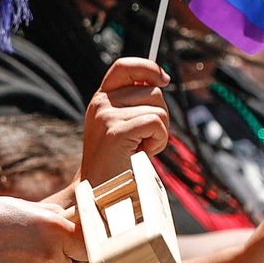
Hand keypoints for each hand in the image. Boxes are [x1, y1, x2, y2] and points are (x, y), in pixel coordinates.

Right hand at [0, 197, 81, 262]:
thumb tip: (68, 217)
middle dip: (52, 259)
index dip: (78, 245)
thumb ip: (47, 215)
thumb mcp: (17, 206)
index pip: (86, 245)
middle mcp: (47, 257)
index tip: (69, 242)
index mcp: (53, 230)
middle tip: (25, 245)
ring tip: (2, 254)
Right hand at [80, 58, 171, 185]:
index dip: (148, 67)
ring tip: (140, 149)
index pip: (124, 66)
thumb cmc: (118, 164)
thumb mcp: (123, 127)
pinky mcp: (116, 132)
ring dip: (160, 133)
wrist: (99, 196)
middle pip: (153, 91)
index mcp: (101, 99)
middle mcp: (101, 103)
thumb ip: (135, 103)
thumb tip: (160, 80)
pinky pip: (156, 123)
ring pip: (159, 109)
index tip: (164, 80)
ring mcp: (106, 116)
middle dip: (160, 116)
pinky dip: (159, 141)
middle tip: (144, 140)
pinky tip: (142, 154)